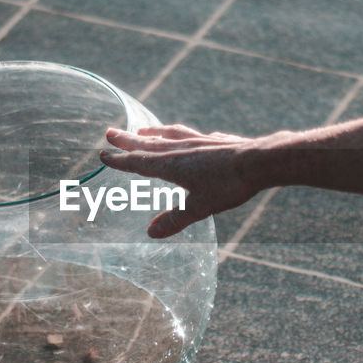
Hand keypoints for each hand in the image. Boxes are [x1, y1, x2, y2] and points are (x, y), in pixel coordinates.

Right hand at [100, 124, 261, 237]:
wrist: (259, 161)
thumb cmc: (228, 185)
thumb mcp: (200, 208)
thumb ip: (175, 220)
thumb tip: (151, 233)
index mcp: (171, 165)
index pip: (139, 162)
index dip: (120, 160)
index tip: (104, 154)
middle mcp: (180, 148)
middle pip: (148, 143)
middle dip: (128, 140)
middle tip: (110, 132)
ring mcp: (198, 141)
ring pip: (168, 134)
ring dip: (152, 132)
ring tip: (142, 129)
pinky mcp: (214, 140)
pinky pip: (190, 134)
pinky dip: (179, 133)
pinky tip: (184, 134)